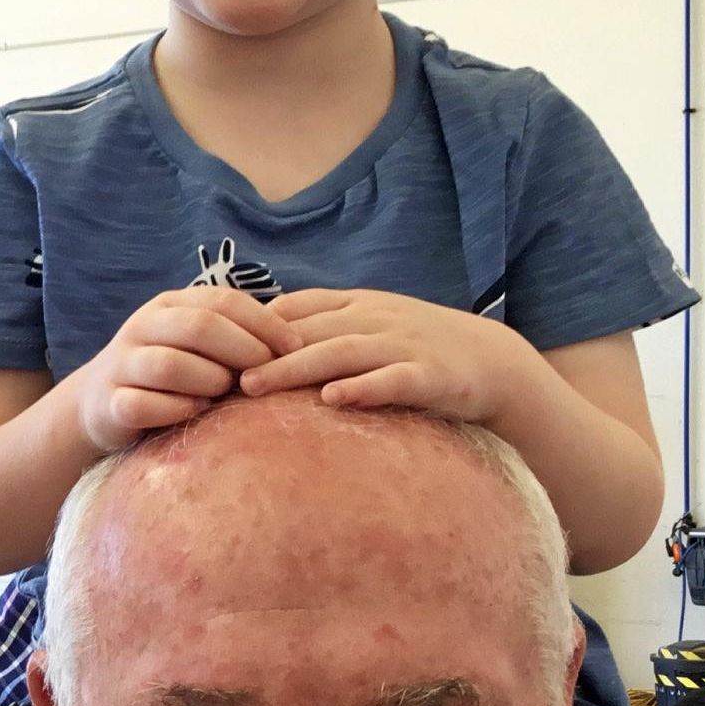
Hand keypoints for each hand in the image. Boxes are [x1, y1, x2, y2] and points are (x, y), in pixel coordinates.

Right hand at [68, 287, 296, 453]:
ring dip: (208, 382)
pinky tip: (195, 413)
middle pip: (198, 326)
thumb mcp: (196, 344)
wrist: (99, 402)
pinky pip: (143, 405)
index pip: (223, 301)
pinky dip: (176, 410)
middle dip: (241, 351)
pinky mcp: (109, 404)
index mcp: (169, 305)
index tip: (296, 347)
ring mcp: (122, 364)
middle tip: (263, 375)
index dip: (264, 323)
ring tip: (224, 396)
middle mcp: (143, 327)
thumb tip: (298, 340)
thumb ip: (234, 335)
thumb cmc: (168, 373)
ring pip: (169, 366)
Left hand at [239, 289, 540, 424]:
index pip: (295, 309)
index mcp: (357, 305)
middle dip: (261, 351)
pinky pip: (395, 379)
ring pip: (342, 352)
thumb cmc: (418, 350)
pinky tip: (336, 400)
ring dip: (296, 369)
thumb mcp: (368, 327)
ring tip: (255, 387)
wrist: (494, 361)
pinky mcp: (432, 375)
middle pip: (308, 332)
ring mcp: (404, 345)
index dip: (252, 327)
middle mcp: (376, 319)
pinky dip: (366, 388)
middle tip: (217, 374)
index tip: (211, 348)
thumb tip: (257, 345)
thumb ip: (321, 330)